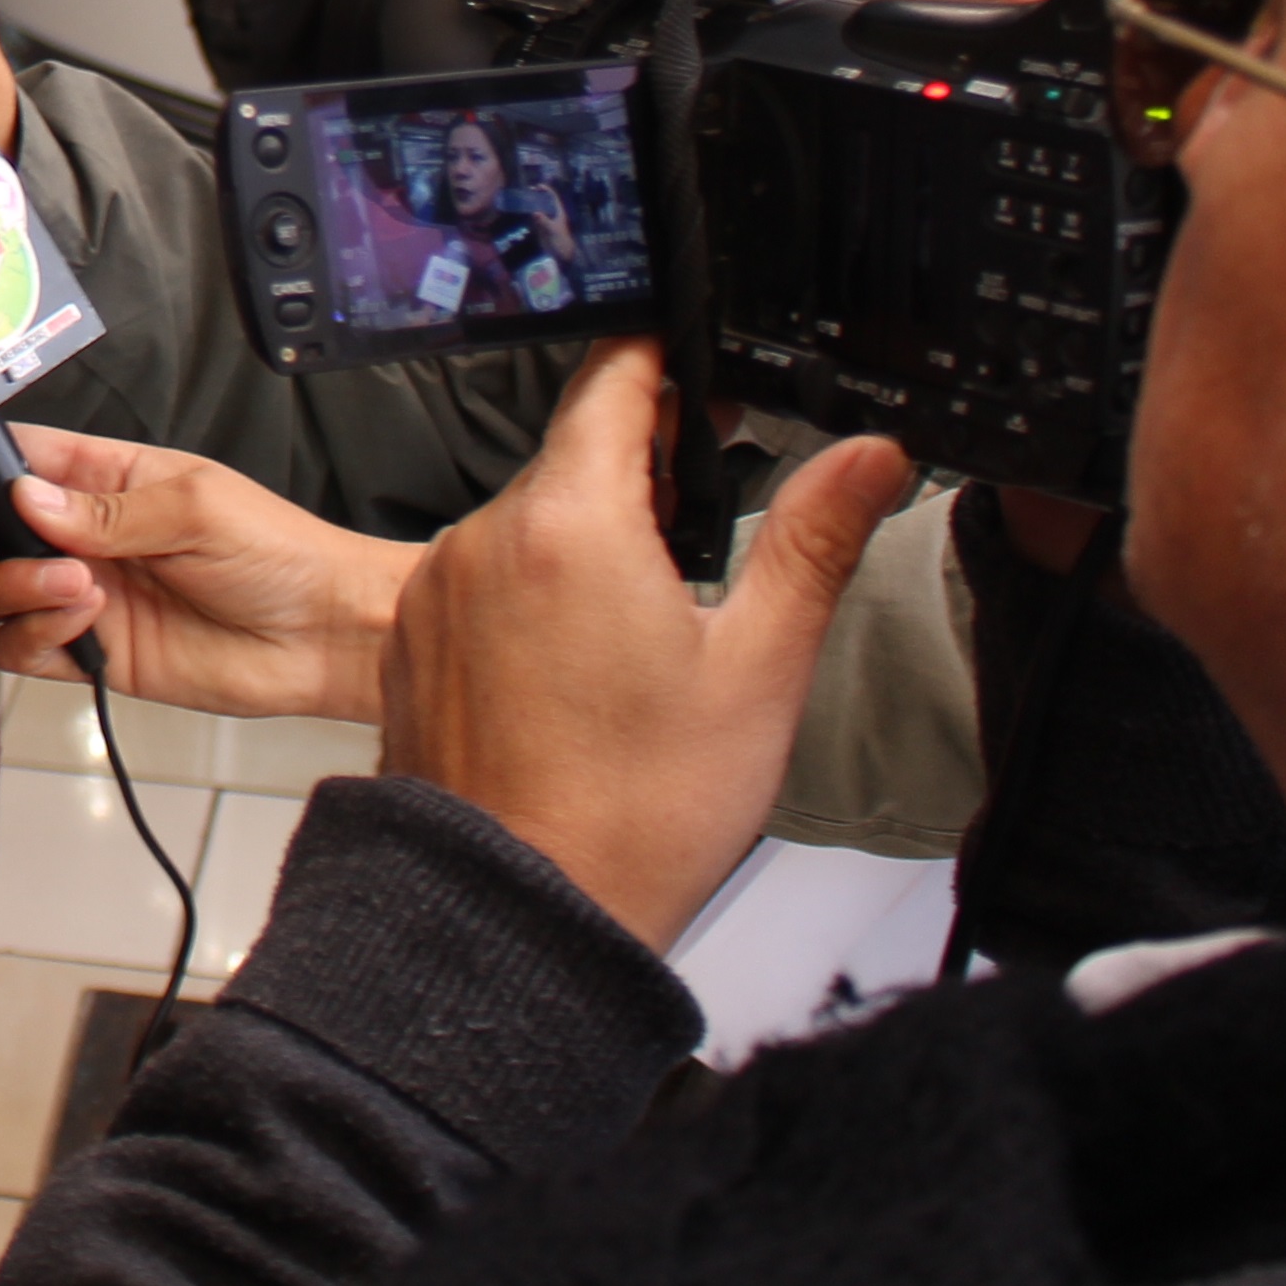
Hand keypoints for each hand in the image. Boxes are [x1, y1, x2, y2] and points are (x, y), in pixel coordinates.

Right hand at [0, 423, 409, 720]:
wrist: (320, 636)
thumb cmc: (277, 552)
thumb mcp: (195, 505)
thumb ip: (104, 507)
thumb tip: (23, 496)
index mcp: (101, 477)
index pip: (6, 460)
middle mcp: (77, 534)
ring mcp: (79, 595)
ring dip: (10, 588)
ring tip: (76, 588)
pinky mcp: (89, 652)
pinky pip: (21, 649)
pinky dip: (35, 637)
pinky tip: (85, 624)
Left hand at [378, 341, 913, 948]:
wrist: (520, 919)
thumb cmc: (635, 814)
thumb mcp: (759, 668)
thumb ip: (814, 541)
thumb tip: (869, 458)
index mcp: (571, 525)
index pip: (614, 377)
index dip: (669, 367)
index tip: (708, 380)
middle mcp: (484, 543)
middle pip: (574, 457)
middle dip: (644, 478)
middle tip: (710, 530)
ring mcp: (437, 595)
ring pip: (528, 525)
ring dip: (589, 544)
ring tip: (654, 626)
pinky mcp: (415, 647)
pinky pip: (481, 586)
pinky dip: (533, 601)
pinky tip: (585, 671)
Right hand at [520, 188, 577, 258]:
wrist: (561, 254)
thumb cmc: (560, 241)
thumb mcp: (553, 230)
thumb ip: (544, 222)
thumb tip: (535, 212)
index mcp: (558, 212)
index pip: (553, 198)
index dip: (547, 190)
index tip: (538, 186)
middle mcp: (552, 215)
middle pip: (545, 202)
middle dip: (537, 195)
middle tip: (527, 191)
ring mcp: (546, 221)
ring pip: (539, 209)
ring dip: (532, 204)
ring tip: (523, 198)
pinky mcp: (541, 228)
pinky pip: (535, 218)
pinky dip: (529, 214)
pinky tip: (523, 211)